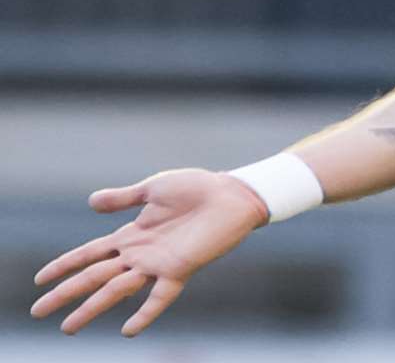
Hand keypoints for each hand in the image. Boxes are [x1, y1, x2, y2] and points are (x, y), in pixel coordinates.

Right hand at [31, 169, 267, 335]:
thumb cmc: (197, 188)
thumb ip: (122, 198)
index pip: (89, 254)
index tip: (38, 280)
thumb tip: (90, 202)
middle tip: (38, 312)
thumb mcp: (152, 189)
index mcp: (131, 236)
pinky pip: (160, 296)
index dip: (64, 265)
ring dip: (91, 308)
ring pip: (116, 290)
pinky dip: (145, 313)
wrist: (232, 194)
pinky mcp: (180, 269)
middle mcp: (139, 254)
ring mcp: (157, 264)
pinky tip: (129, 331)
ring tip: (67, 328)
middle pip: (94, 276)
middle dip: (65, 294)